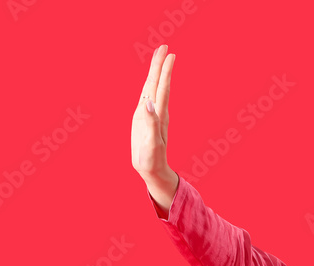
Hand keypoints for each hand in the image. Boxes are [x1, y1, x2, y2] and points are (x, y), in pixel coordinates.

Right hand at [131, 44, 178, 211]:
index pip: (162, 87)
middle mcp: (156, 111)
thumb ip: (151, 123)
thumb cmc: (152, 160)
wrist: (152, 170)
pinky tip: (149, 80)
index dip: (164, 71)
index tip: (169, 54)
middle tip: (164, 46)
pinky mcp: (144, 119)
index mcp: (158, 114)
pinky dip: (148, 85)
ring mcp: (150, 114)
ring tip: (159, 56)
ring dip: (156, 72)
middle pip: (158, 83)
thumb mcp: (152, 144)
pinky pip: (146, 96)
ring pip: (153, 88)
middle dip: (160, 65)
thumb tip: (148, 102)